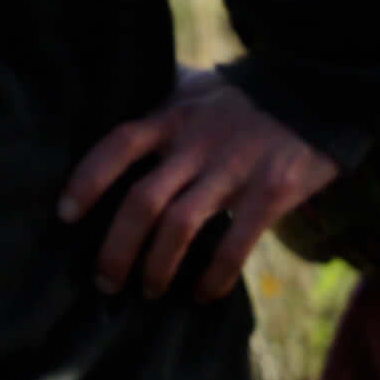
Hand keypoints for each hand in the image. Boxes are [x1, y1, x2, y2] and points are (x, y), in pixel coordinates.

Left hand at [58, 67, 342, 301]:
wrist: (315, 93)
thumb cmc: (243, 95)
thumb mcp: (194, 85)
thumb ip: (157, 93)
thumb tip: (109, 90)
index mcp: (171, 116)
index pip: (117, 145)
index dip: (86, 181)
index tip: (64, 216)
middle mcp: (196, 143)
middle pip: (142, 200)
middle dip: (116, 248)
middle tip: (104, 280)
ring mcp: (233, 169)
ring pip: (179, 226)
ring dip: (156, 267)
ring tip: (147, 291)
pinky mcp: (270, 192)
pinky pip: (233, 245)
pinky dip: (213, 276)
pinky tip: (201, 295)